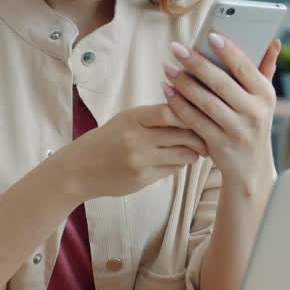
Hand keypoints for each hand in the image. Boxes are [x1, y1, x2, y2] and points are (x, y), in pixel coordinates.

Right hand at [52, 104, 208, 200]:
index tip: (202, 113)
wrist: (80, 169)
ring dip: (194, 152)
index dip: (191, 112)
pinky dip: (180, 164)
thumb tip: (192, 112)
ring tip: (198, 148)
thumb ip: (154, 116)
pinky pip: (173, 170)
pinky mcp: (143, 178)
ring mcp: (140, 160)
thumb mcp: (126, 120)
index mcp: (133, 118)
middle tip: (209, 134)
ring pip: (183, 154)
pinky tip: (179, 160)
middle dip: (200, 135)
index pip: (170, 111)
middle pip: (183, 134)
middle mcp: (137, 139)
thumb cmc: (108, 139)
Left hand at [162, 35, 280, 186]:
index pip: (246, 68)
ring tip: (167, 66)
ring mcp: (237, 131)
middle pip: (221, 83)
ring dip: (183, 83)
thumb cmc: (253, 120)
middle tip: (176, 48)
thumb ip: (265, 68)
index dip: (228, 50)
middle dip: (197, 63)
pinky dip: (179, 104)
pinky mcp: (219, 145)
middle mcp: (255, 113)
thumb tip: (274, 40)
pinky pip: (195, 120)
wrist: (250, 167)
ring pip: (205, 102)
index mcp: (266, 95)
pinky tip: (167, 89)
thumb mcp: (264, 98)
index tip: (210, 35)